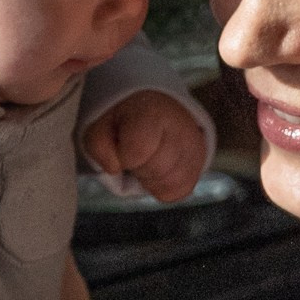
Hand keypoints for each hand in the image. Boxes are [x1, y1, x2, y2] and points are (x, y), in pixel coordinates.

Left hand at [81, 90, 206, 203]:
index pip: (138, 151)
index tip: (123, 146)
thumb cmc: (125, 121)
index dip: (124, 157)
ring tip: (148, 162)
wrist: (156, 108)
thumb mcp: (101, 125)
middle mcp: (180, 127)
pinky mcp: (201, 162)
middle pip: (156, 170)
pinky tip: (158, 171)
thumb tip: (114, 168)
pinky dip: (164, 188)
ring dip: (152, 180)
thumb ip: (99, 146)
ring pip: (171, 184)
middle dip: (139, 168)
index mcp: (152, 112)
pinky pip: (181, 191)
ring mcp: (195, 146)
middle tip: (136, 155)